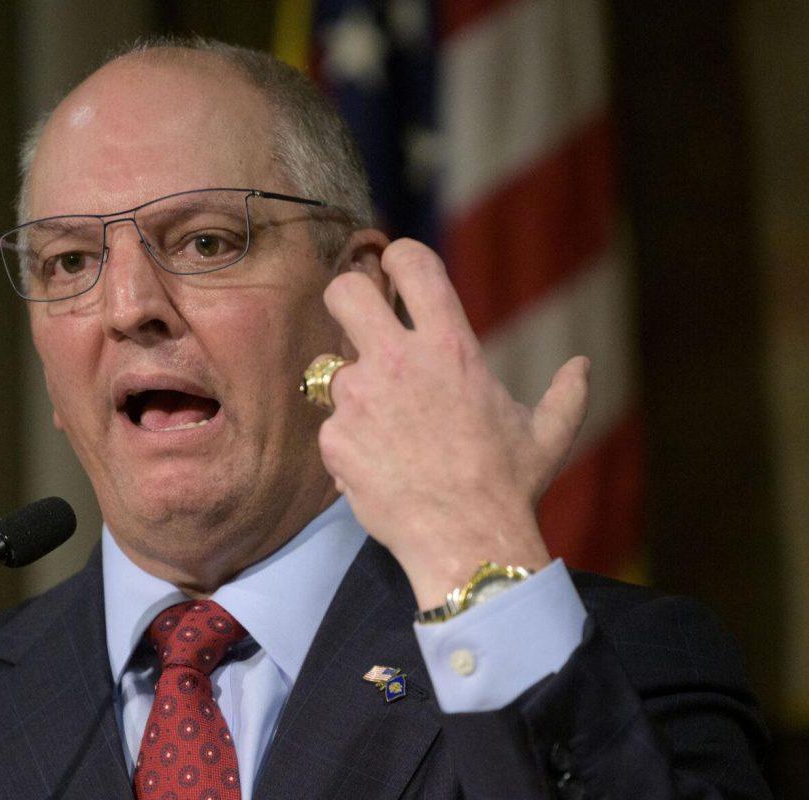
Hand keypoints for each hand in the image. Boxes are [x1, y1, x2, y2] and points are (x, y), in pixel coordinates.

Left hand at [317, 239, 590, 606]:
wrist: (465, 542)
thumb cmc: (508, 486)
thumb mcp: (547, 434)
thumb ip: (566, 393)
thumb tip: (582, 366)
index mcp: (450, 346)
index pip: (411, 262)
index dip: (397, 257)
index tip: (393, 269)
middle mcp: (398, 361)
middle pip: (343, 290)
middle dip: (347, 298)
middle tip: (358, 322)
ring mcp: (359, 397)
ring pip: (331, 366)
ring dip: (351, 388)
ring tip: (382, 426)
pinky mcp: (334, 436)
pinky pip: (331, 424)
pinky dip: (347, 441)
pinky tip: (377, 466)